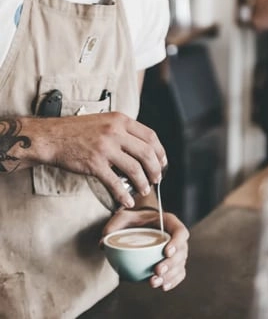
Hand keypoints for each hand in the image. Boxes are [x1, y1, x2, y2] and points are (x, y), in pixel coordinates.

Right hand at [30, 112, 166, 207]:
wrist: (52, 137)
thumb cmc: (77, 130)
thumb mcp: (104, 121)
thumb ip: (122, 130)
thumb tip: (141, 147)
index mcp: (120, 120)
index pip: (150, 136)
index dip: (160, 152)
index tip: (162, 162)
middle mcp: (115, 131)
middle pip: (147, 153)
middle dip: (155, 169)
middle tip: (156, 179)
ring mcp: (105, 147)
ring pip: (135, 169)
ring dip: (143, 183)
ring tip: (144, 190)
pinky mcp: (94, 163)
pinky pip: (115, 183)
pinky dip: (123, 195)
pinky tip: (127, 201)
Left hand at [101, 208, 188, 290]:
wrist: (139, 225)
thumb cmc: (134, 219)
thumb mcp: (123, 217)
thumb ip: (113, 226)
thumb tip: (103, 243)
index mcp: (169, 222)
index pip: (181, 231)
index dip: (177, 242)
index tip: (166, 251)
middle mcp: (175, 237)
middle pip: (182, 252)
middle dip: (171, 264)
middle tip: (157, 271)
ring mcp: (176, 251)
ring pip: (180, 265)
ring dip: (170, 276)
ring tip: (154, 282)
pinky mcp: (173, 263)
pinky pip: (178, 274)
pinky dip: (172, 281)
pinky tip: (162, 286)